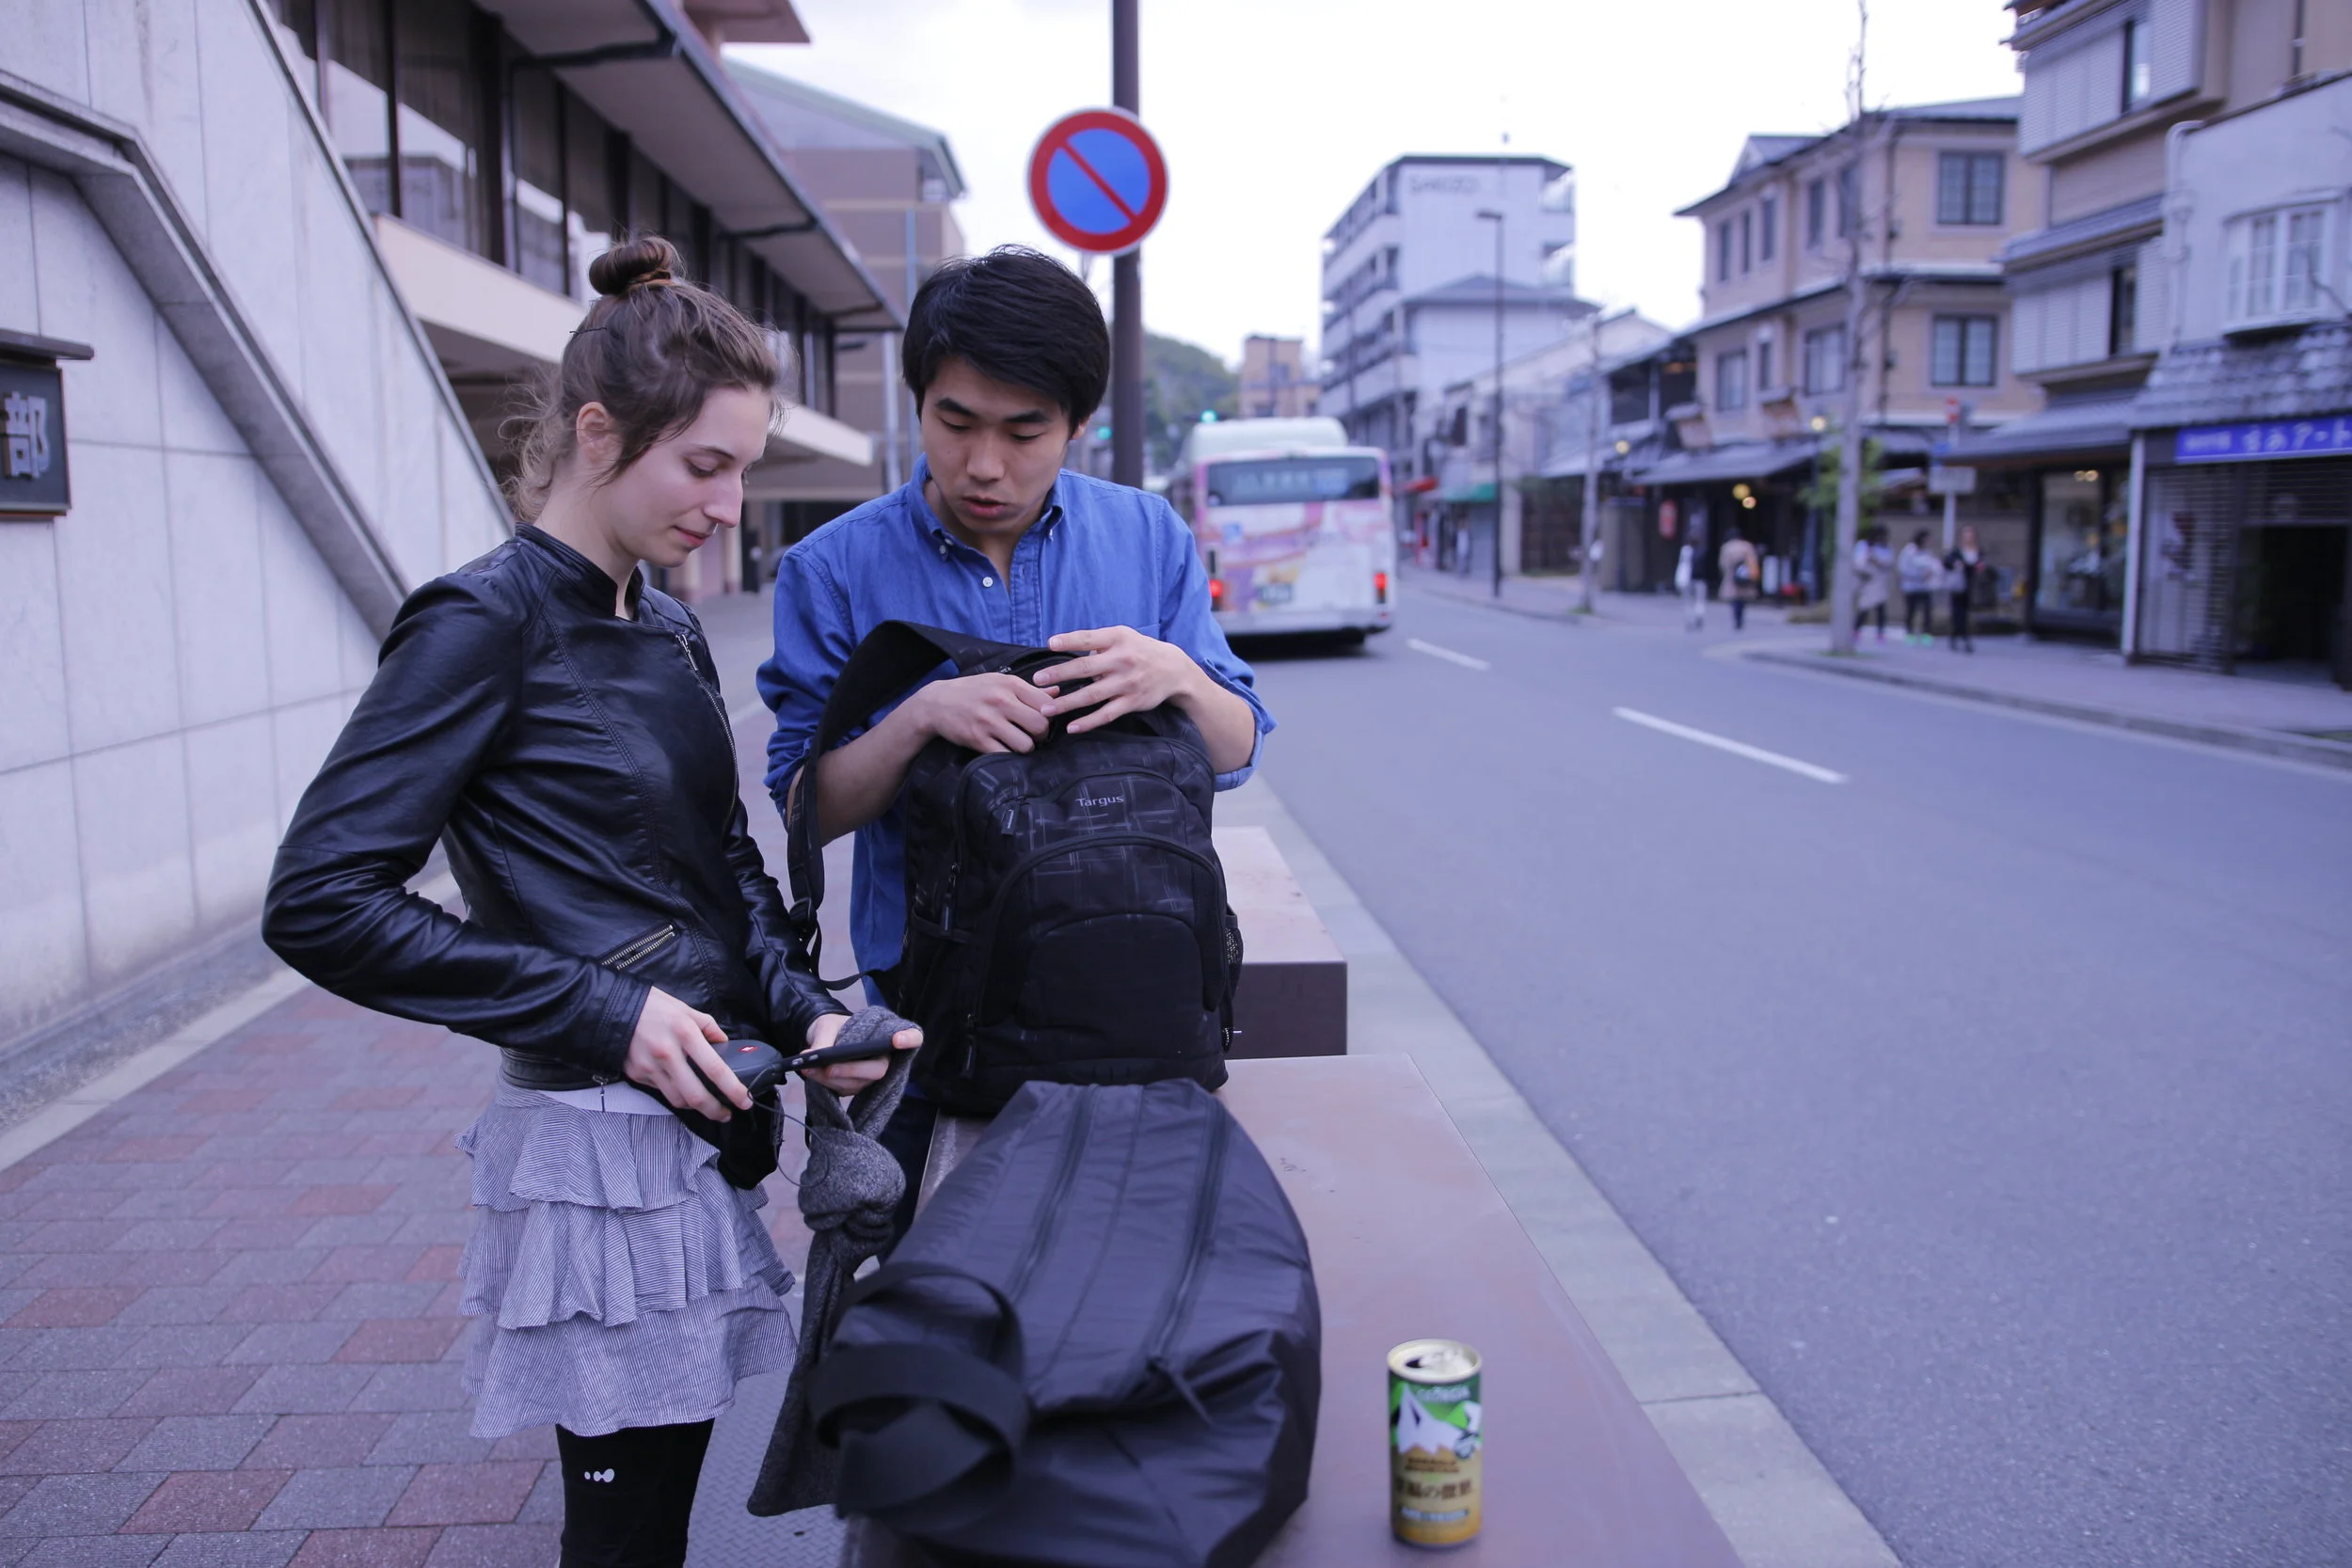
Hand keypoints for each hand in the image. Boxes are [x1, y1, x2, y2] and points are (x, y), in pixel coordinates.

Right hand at [624, 987, 748, 1120]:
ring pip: (678, 1100)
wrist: (613, 1008)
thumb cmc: (653, 1006)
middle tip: (726, 1114)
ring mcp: (650, 1067)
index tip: (745, 1101)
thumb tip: (724, 1045)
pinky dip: (676, 1094)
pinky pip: (662, 1091)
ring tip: (708, 1105)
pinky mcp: (638, 1075)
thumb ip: (708, 1027)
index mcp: (685, 1033)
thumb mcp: (686, 1009)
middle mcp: (668, 1053)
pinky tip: (683, 1090)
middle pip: (696, 1096)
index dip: (733, 1089)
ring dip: (696, 1107)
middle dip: (715, 1111)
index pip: (715, 1069)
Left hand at [799, 1011, 922, 1095]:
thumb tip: (813, 1056)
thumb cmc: (833, 1026)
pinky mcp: (856, 1088)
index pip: (913, 1037)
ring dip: (831, 1079)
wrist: (823, 1038)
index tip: (899, 1040)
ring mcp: (870, 1077)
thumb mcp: (826, 1026)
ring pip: (857, 1083)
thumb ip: (823, 1039)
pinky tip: (810, 1073)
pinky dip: (825, 1083)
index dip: (910, 1039)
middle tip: (828, 1068)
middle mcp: (884, 1059)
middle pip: (878, 1070)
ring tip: (808, 1068)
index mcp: (886, 1036)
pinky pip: (844, 1089)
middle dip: (852, 1070)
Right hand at [908, 672, 1051, 753]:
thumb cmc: (973, 691)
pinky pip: (1005, 754)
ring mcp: (989, 721)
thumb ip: (1029, 689)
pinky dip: (1008, 755)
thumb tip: (1058, 693)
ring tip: (1018, 742)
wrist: (936, 703)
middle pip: (1040, 726)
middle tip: (1033, 735)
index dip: (1049, 716)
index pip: (1046, 704)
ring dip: (1025, 747)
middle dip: (1041, 735)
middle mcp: (1001, 701)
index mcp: (1010, 684)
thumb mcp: (1000, 682)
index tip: (1042, 720)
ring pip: (1026, 744)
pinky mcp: (978, 739)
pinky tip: (1004, 748)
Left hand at [1035, 626, 1201, 733]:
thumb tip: (1069, 653)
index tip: (1050, 643)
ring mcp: (1127, 683)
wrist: (1174, 669)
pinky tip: (1072, 727)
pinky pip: (1107, 714)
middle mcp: (1123, 660)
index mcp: (1117, 639)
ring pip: (1092, 694)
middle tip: (1037, 679)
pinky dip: (1089, 722)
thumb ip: (1097, 643)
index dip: (1070, 641)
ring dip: (1067, 703)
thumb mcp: (1123, 637)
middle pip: (1086, 668)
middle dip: (1060, 674)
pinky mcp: (1132, 702)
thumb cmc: (1139, 650)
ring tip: (1046, 709)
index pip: (1089, 638)